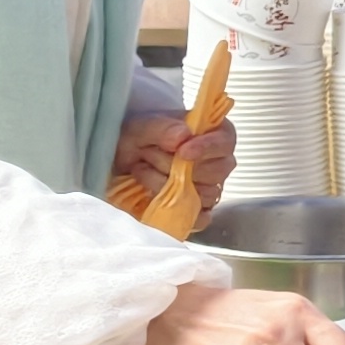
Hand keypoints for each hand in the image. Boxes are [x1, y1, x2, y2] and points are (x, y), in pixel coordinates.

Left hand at [113, 111, 238, 199]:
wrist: (118, 161)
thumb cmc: (137, 139)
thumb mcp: (142, 126)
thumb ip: (162, 128)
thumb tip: (182, 136)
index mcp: (211, 133)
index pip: (225, 141)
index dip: (208, 146)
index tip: (182, 151)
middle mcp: (216, 161)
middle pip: (217, 170)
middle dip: (178, 166)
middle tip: (148, 154)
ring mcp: (209, 187)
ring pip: (206, 194)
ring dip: (167, 184)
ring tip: (143, 170)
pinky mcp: (197, 210)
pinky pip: (200, 218)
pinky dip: (178, 210)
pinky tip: (155, 197)